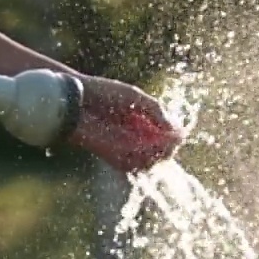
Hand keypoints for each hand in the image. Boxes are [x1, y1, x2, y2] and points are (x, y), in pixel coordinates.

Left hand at [69, 75, 185, 172]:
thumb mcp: (135, 98)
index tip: (181, 131)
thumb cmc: (103, 94)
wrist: (76, 99)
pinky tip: (147, 145)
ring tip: (160, 140)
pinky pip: (134, 165)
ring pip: (151, 162)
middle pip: (161, 154)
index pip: (165, 138)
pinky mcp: (112, 157)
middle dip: (169, 147)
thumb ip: (156, 111)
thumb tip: (178, 131)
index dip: (175, 137)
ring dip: (159, 153)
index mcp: (140, 124)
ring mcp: (123, 150)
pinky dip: (144, 157)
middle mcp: (133, 139)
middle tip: (172, 138)